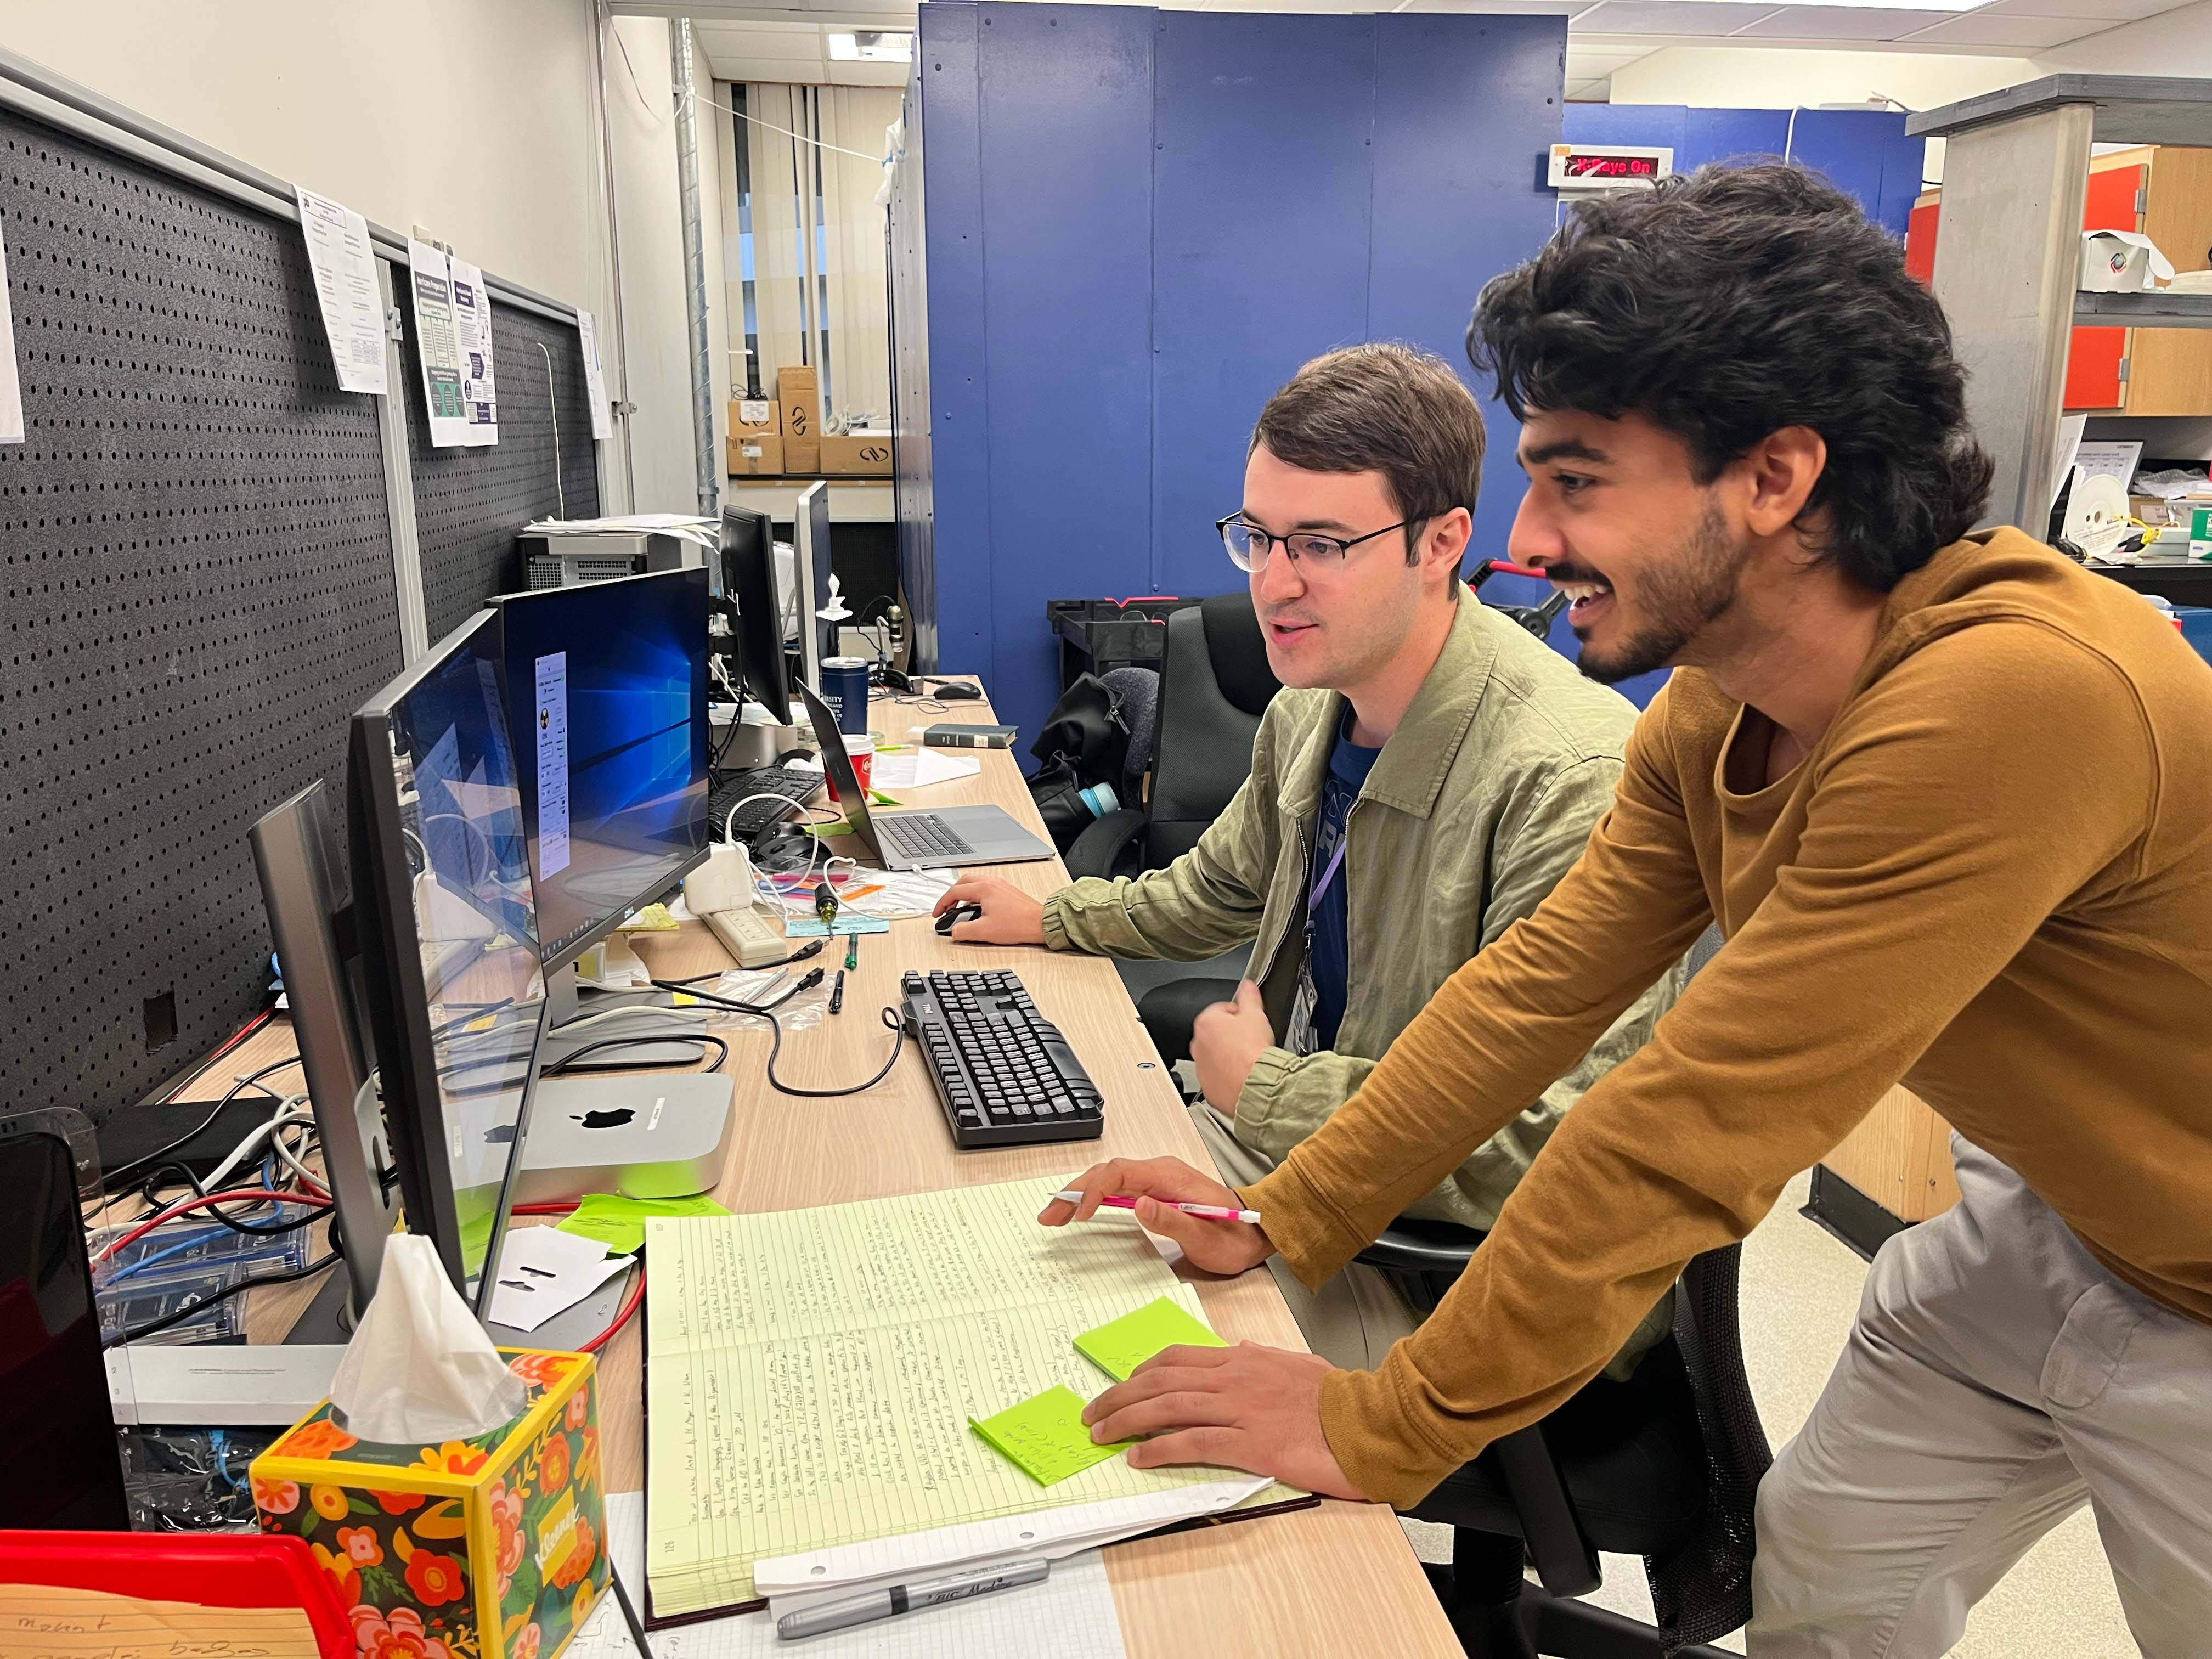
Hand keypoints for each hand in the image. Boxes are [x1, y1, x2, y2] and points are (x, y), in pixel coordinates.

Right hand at [932, 874, 1044, 944]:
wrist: (1041, 924)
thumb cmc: (1018, 924)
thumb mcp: (984, 931)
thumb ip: (964, 931)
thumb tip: (954, 931)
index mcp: (984, 888)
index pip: (954, 892)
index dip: (942, 904)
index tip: (937, 914)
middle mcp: (992, 883)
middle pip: (963, 882)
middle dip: (951, 895)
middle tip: (946, 908)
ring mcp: (1001, 886)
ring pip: (975, 884)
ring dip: (964, 895)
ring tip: (960, 909)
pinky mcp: (1007, 892)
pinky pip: (986, 888)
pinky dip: (976, 896)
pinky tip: (978, 909)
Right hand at [1038, 1155, 1273, 1276]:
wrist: (1256, 1233)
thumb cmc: (1233, 1238)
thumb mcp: (1206, 1237)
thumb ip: (1173, 1221)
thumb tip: (1139, 1205)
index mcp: (1169, 1176)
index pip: (1119, 1173)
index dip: (1093, 1190)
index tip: (1079, 1214)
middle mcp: (1160, 1172)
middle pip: (1106, 1172)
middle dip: (1074, 1191)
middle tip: (1048, 1215)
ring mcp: (1157, 1180)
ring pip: (1108, 1178)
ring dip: (1079, 1193)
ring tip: (1054, 1214)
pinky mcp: (1155, 1191)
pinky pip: (1117, 1187)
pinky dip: (1094, 1197)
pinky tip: (1080, 1209)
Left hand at [1082, 1342, 1364, 1499]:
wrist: (1369, 1418)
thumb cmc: (1337, 1396)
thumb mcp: (1294, 1363)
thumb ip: (1261, 1360)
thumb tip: (1239, 1352)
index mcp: (1243, 1358)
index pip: (1178, 1357)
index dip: (1142, 1371)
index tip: (1123, 1384)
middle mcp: (1235, 1377)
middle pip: (1161, 1380)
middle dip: (1120, 1396)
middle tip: (1094, 1413)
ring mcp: (1240, 1409)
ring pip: (1168, 1407)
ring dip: (1127, 1421)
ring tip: (1102, 1434)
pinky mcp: (1249, 1443)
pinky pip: (1193, 1443)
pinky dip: (1160, 1449)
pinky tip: (1139, 1457)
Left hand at [1190, 981, 1273, 1115]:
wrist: (1257, 1085)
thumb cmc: (1253, 1053)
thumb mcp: (1255, 1015)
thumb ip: (1249, 996)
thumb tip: (1248, 986)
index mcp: (1206, 1023)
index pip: (1221, 1010)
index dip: (1239, 1014)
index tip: (1247, 1021)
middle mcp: (1198, 1045)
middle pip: (1217, 1034)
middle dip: (1232, 1036)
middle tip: (1249, 1041)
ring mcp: (1201, 1067)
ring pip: (1216, 1056)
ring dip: (1228, 1056)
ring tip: (1247, 1059)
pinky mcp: (1208, 1086)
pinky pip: (1217, 1077)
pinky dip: (1227, 1075)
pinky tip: (1243, 1074)